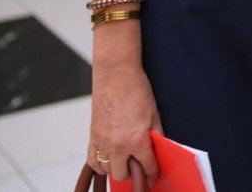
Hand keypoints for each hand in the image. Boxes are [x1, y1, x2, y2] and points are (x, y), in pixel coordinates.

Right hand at [88, 61, 162, 183]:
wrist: (116, 75)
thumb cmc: (136, 90)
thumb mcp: (154, 114)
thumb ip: (156, 136)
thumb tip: (159, 150)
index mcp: (136, 140)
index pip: (147, 167)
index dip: (152, 173)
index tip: (153, 176)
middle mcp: (117, 145)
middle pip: (123, 174)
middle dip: (133, 172)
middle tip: (139, 165)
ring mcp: (102, 142)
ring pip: (107, 170)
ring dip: (117, 168)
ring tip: (126, 160)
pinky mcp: (92, 136)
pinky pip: (93, 161)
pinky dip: (101, 164)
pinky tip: (109, 159)